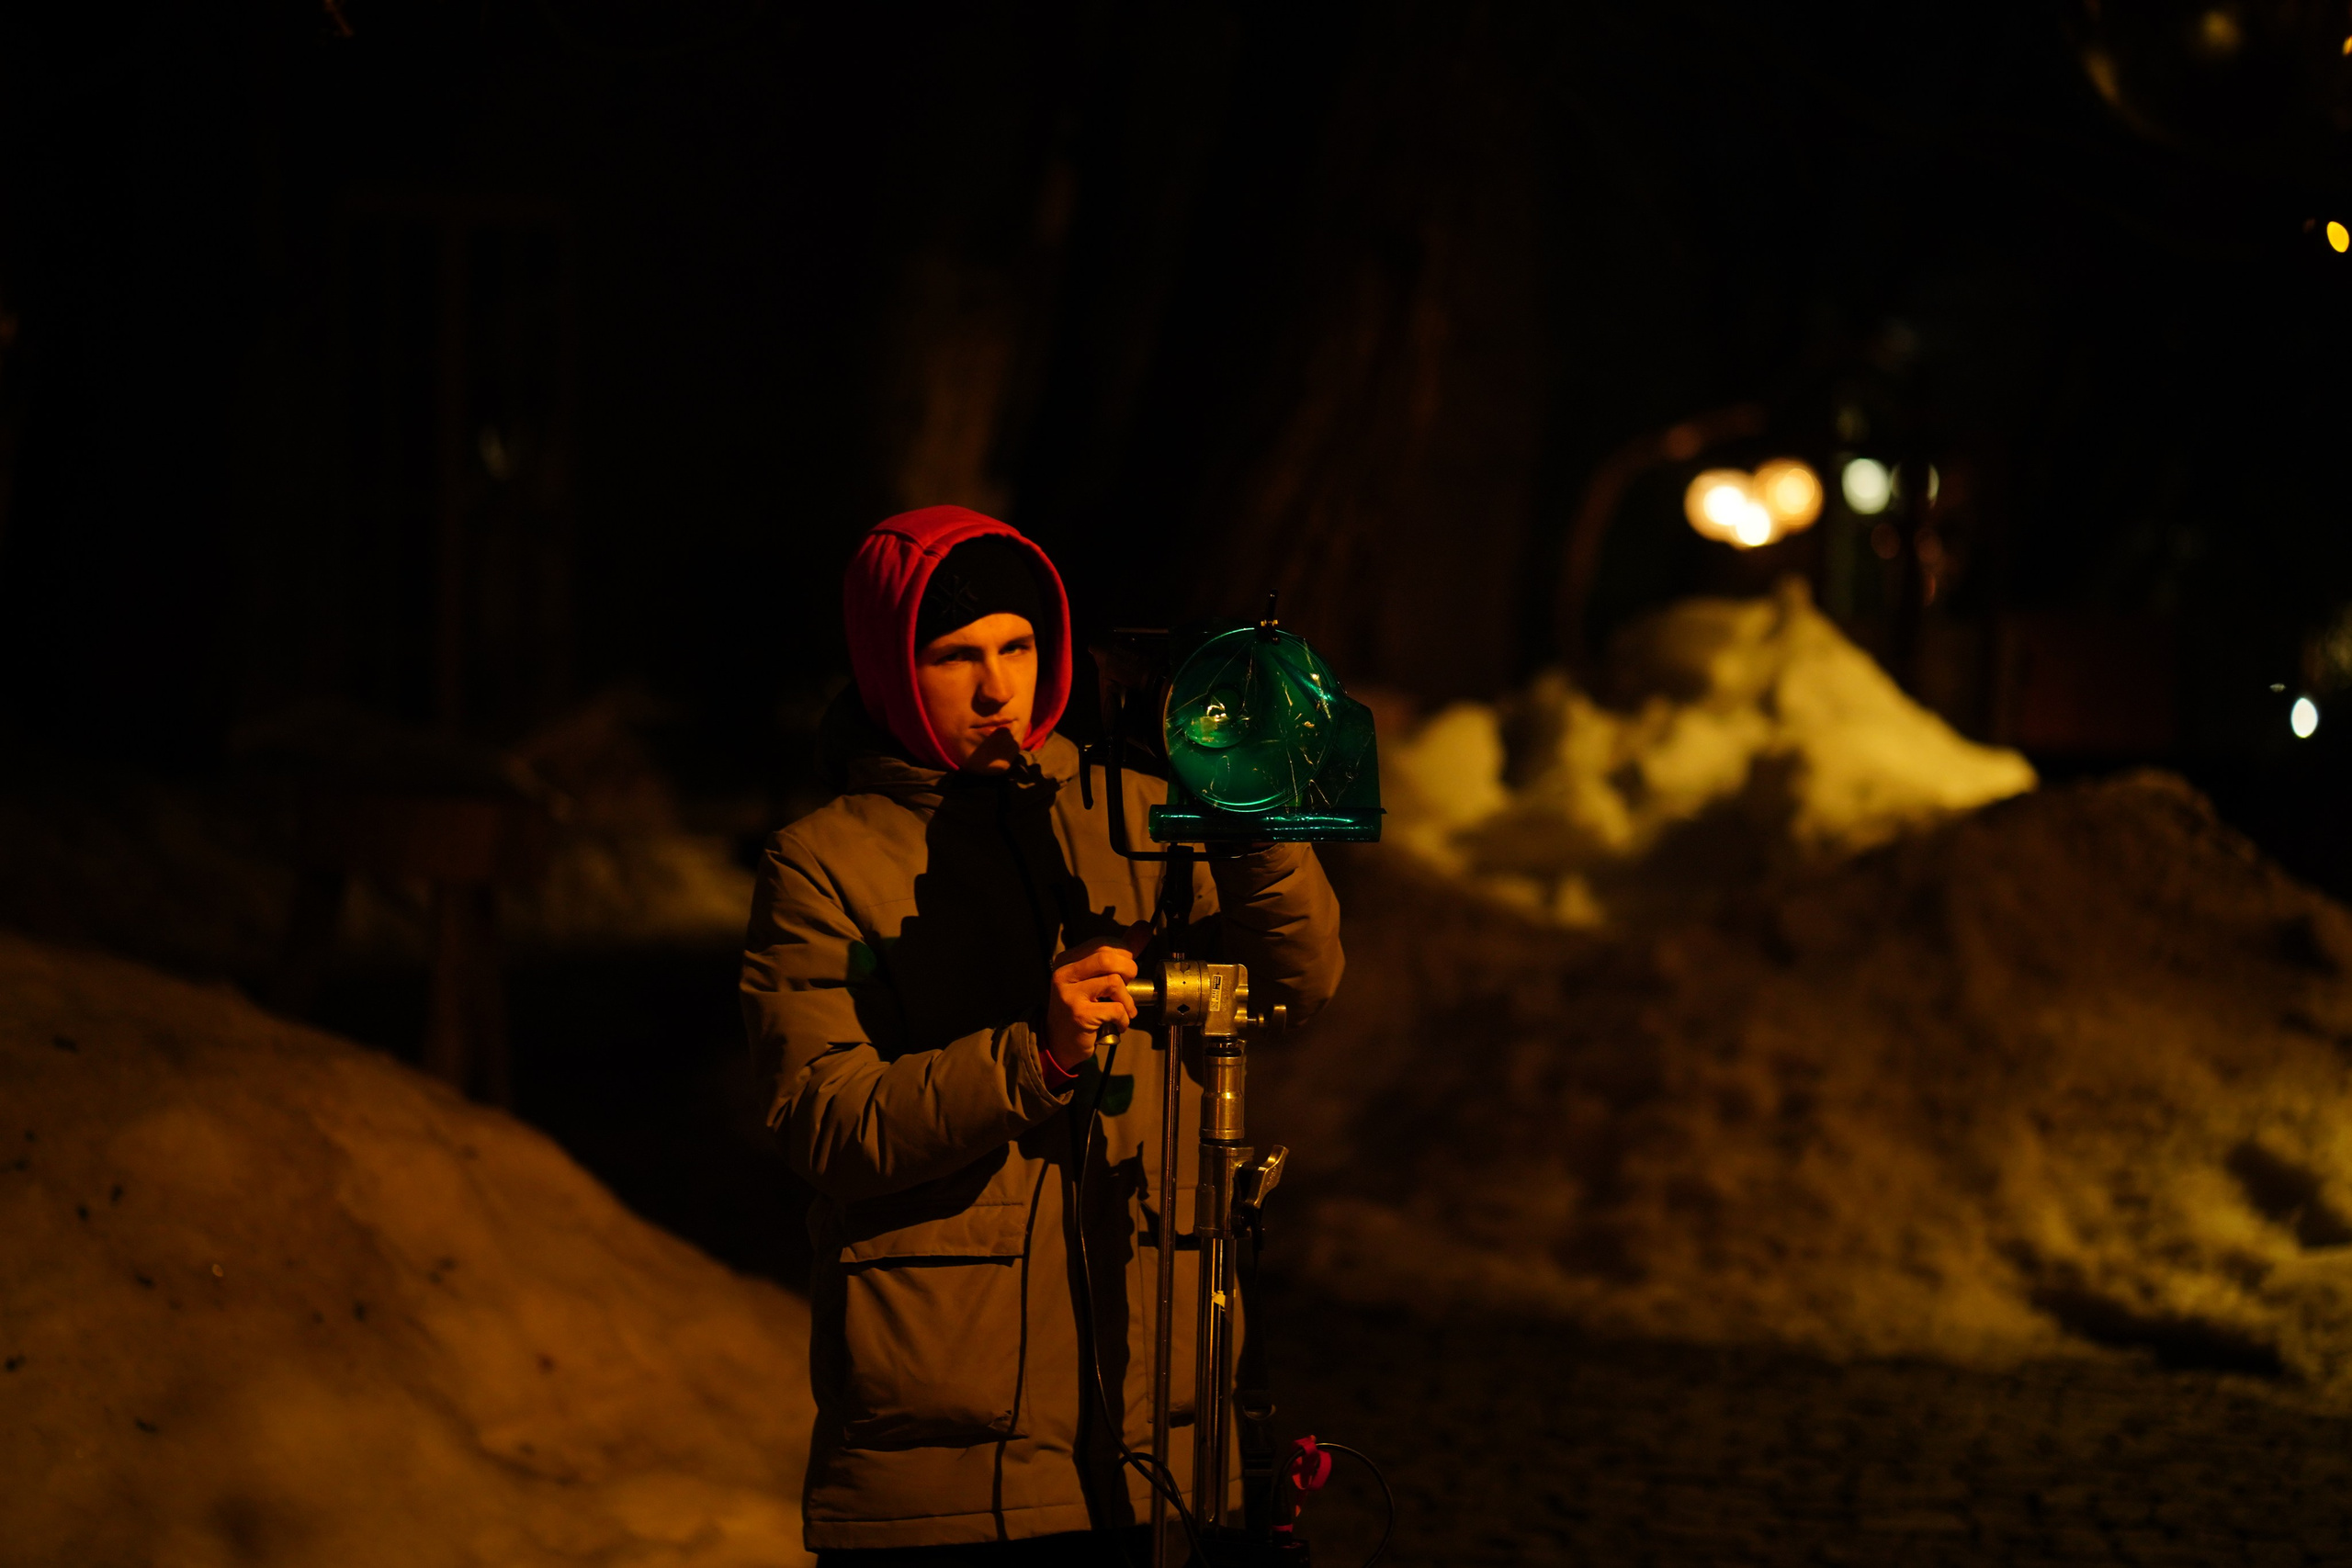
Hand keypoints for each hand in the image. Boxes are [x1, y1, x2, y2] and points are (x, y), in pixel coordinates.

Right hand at [1043, 922, 1150, 1071]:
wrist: (1059, 1041)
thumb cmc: (1081, 1007)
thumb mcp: (1094, 977)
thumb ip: (1119, 953)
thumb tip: (1143, 928)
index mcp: (1067, 960)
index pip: (1102, 944)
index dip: (1123, 954)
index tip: (1125, 971)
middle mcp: (1064, 974)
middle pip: (1108, 958)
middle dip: (1129, 971)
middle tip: (1127, 986)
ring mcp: (1070, 994)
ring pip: (1114, 982)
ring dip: (1128, 999)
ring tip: (1124, 1009)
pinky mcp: (1079, 1015)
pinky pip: (1115, 1009)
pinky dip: (1124, 1018)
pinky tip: (1119, 1023)